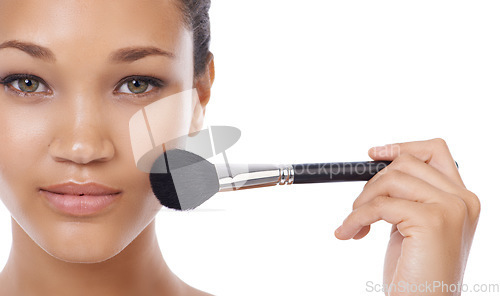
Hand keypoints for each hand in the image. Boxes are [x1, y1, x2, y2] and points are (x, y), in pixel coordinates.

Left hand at [334, 138, 479, 295]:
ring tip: (354, 224)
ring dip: (362, 201)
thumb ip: (408, 194)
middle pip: (406, 163)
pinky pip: (379, 205)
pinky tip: (349, 233)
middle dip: (372, 183)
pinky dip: (356, 218)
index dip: (402, 147)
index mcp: (461, 198)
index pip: (434, 150)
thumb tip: (380, 159)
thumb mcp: (413, 223)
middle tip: (359, 209)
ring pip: (390, 179)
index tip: (373, 154)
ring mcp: (450, 208)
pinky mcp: (431, 220)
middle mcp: (462, 199)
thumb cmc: (416, 270)